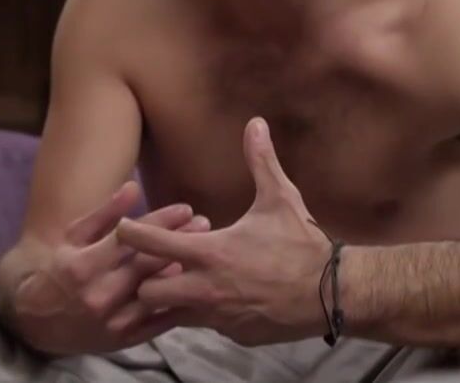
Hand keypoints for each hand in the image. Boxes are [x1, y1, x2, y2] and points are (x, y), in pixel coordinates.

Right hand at [4, 181, 210, 355]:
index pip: (131, 238)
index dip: (161, 221)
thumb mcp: (72, 236)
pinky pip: (157, 322)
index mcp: (83, 265)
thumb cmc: (56, 268)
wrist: (34, 319)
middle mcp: (98, 294)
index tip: (186, 208)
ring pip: (156, 293)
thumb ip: (104, 213)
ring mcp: (111, 321)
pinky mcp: (122, 340)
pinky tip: (193, 287)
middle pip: (148, 264)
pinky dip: (177, 304)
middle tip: (205, 224)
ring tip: (203, 252)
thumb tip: (133, 187)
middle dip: (179, 241)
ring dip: (182, 272)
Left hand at [116, 117, 332, 345]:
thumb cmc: (303, 244)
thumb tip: (255, 123)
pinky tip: (214, 297)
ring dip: (170, 298)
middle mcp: (207, 289)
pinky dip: (201, 313)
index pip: (150, 243)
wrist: (335, 294)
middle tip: (155, 261)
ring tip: (180, 279)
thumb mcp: (280, 198)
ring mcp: (219, 318)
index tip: (124, 225)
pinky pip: (203, 326)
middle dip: (144, 279)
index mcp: (210, 253)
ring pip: (171, 315)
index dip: (131, 232)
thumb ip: (260, 161)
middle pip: (146, 292)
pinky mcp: (232, 336)